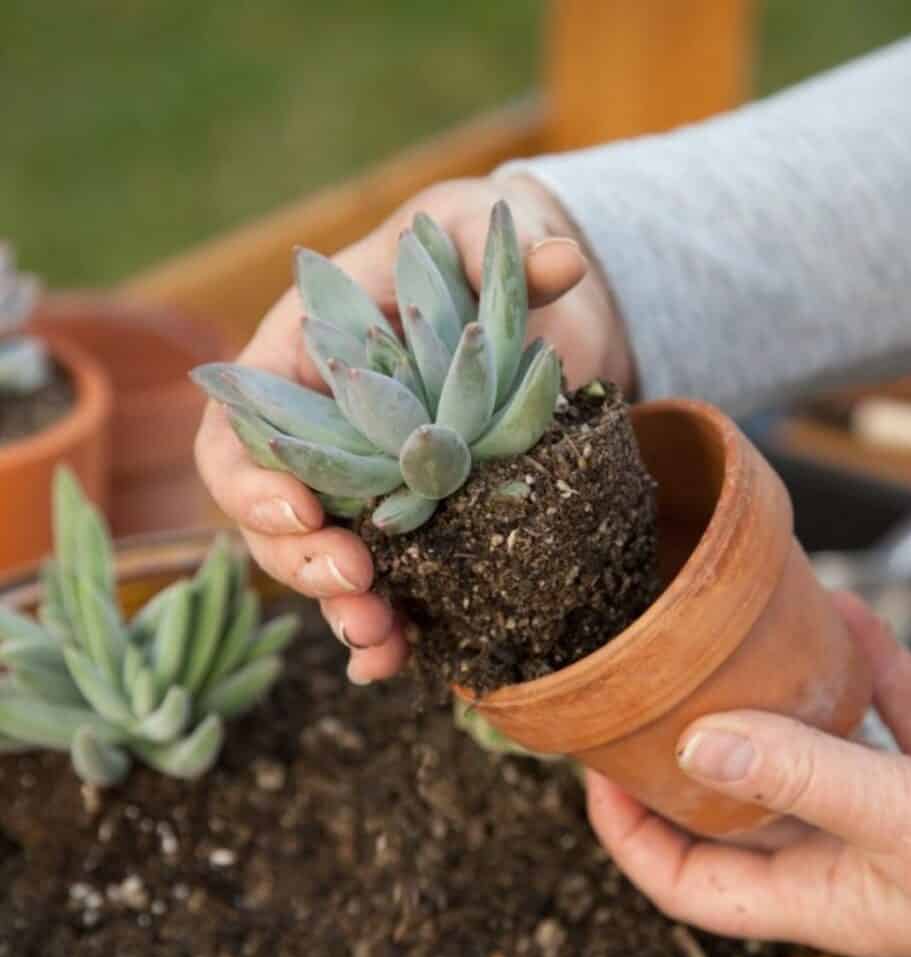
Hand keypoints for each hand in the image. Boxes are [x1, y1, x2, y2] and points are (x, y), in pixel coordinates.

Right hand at [194, 174, 630, 682]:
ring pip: (324, 562)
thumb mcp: (475, 234)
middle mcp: (322, 435)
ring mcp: (365, 486)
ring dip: (343, 611)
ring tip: (382, 642)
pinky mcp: (416, 521)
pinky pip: (385, 581)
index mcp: (302, 364)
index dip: (251, 480)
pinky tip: (404, 659)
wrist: (516, 311)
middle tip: (354, 583)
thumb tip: (561, 263)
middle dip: (301, 560)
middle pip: (273, 515)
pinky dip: (387, 626)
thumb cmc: (470, 258)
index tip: (302, 510)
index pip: (239, 429)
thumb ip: (495, 246)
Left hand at [586, 591, 910, 956]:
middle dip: (692, 752)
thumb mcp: (906, 818)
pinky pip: (890, 713)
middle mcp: (852, 855)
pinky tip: (851, 614)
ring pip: (815, 750)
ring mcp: (903, 813)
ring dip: (783, 697)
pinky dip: (869, 667)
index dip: (632, 836)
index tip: (595, 772)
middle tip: (649, 691)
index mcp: (825, 893)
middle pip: (741, 808)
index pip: (692, 884)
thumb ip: (800, 776)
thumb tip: (697, 744)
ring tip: (741, 640)